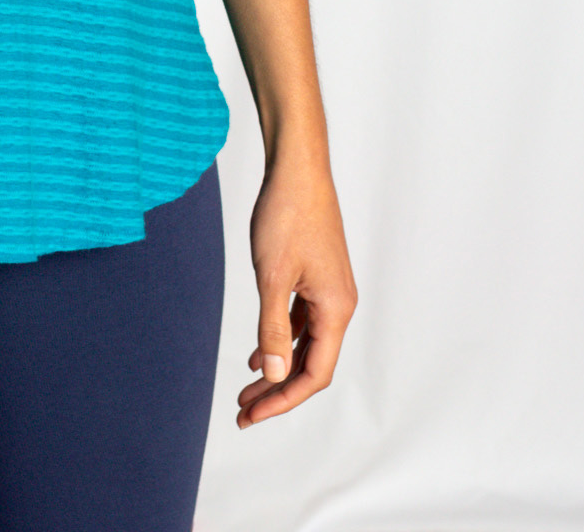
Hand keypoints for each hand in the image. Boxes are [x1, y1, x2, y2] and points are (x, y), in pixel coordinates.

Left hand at [236, 151, 355, 429]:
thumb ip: (273, 329)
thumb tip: (275, 377)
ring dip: (279, 369)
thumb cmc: (287, 214)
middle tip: (244, 412)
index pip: (315, 374)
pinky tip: (260, 353)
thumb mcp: (272, 276)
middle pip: (312, 364)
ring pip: (306, 344)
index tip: (251, 415)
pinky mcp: (317, 276)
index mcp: (336, 309)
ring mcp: (330, 290)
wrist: (297, 167)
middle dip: (279, 392)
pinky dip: (282, 340)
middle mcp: (339, 304)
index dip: (283, 401)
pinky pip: (302, 322)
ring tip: (248, 389)